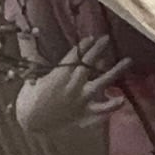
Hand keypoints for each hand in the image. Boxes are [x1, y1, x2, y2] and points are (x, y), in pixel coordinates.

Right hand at [14, 36, 132, 143]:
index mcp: (60, 74)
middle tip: (107, 38)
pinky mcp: (84, 114)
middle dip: (98, 50)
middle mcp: (73, 85)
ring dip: (115, 71)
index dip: (84, 45)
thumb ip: (31, 51)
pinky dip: (112, 106)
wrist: (32, 122)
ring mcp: (81, 100)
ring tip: (128, 61)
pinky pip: (101, 111)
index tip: (91, 37)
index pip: (75, 55)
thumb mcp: (30, 72)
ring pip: (101, 83)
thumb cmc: (29, 97)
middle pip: (89, 64)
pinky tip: (122, 99)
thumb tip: (26, 32)